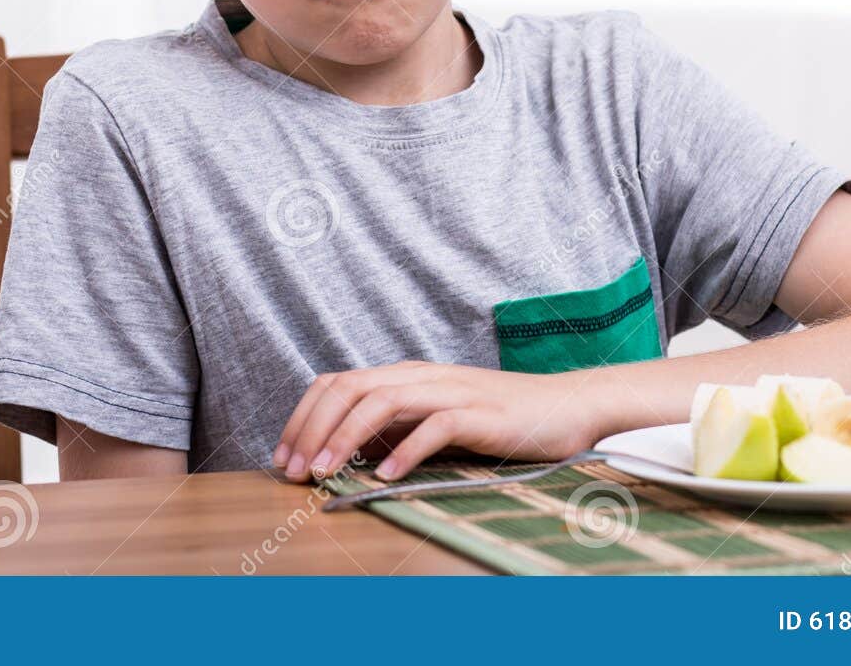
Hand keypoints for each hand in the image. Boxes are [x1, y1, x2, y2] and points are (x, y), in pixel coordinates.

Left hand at [271, 360, 608, 482]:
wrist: (566, 407)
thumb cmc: (499, 420)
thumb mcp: (435, 419)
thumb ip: (395, 428)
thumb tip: (346, 453)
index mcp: (406, 376)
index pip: (337, 382)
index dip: (302, 417)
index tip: (284, 459)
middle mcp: (422, 377)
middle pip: (350, 388)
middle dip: (313, 429)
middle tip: (295, 472)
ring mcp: (452, 392)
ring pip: (383, 401)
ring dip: (346, 437)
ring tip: (327, 472)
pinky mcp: (481, 414)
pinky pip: (435, 426)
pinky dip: (404, 449)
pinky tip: (385, 475)